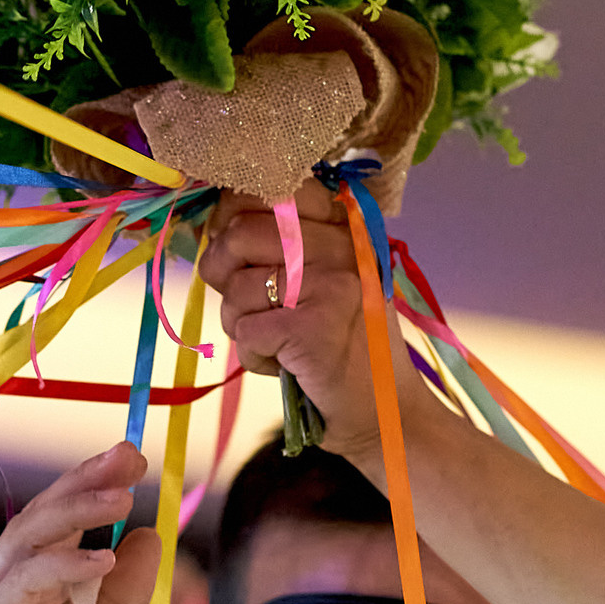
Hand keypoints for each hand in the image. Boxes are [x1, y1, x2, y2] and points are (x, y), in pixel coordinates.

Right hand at [0, 444, 160, 603]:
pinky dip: (63, 565)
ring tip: (123, 498)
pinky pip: (24, 583)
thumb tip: (152, 535)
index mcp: (33, 578)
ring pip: (29, 535)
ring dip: (77, 512)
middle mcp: (6, 579)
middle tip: (130, 455)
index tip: (137, 456)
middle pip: (42, 512)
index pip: (61, 515)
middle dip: (86, 480)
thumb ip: (128, 597)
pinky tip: (103, 560)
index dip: (94, 481)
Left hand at [200, 181, 425, 470]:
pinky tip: (286, 365)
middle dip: (221, 272)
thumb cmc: (348, 348)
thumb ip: (284, 244)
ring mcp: (329, 285)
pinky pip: (246, 331)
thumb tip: (217, 222)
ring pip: (235, 288)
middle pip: (238, 233)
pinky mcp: (312, 328)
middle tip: (245, 304)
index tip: (239, 251)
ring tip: (278, 343)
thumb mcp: (327, 280)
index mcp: (345, 227)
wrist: (387, 415)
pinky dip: (254, 357)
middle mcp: (342, 247)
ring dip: (241, 325)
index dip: (233, 217)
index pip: (270, 188)